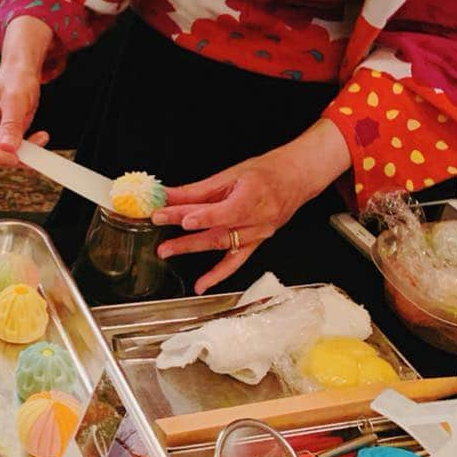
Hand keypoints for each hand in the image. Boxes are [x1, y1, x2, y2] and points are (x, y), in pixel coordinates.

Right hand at [0, 65, 48, 165]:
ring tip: (38, 140)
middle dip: (8, 156)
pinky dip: (21, 154)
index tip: (16, 157)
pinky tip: (35, 141)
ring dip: (18, 156)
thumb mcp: (16, 100)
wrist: (21, 77)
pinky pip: (5, 158)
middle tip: (33, 150)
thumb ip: (11, 124)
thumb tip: (7, 148)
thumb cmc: (15, 81)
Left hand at [151, 118, 351, 293]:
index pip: (219, 210)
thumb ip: (197, 189)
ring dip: (192, 248)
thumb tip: (169, 194)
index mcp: (252, 195)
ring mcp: (258, 233)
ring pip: (221, 244)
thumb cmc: (266, 172)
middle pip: (216, 229)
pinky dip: (218, 275)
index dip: (196, 215)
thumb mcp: (230, 174)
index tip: (172, 216)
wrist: (295, 178)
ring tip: (167, 251)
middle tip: (160, 235)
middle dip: (184, 234)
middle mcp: (257, 219)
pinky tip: (201, 285)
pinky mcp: (257, 242)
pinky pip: (236, 261)